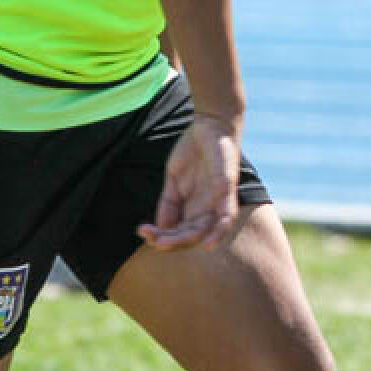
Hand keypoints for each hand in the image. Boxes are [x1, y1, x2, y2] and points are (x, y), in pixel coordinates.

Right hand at [137, 113, 241, 251]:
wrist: (211, 125)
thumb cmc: (194, 152)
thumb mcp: (174, 180)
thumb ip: (168, 204)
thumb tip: (160, 228)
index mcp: (194, 207)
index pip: (179, 231)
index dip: (162, 236)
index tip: (142, 232)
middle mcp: (207, 209)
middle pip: (190, 235)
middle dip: (169, 241)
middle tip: (151, 239)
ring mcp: (219, 201)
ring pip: (206, 231)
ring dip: (186, 240)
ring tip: (165, 243)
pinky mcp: (227, 190)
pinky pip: (228, 216)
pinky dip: (219, 231)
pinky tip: (208, 244)